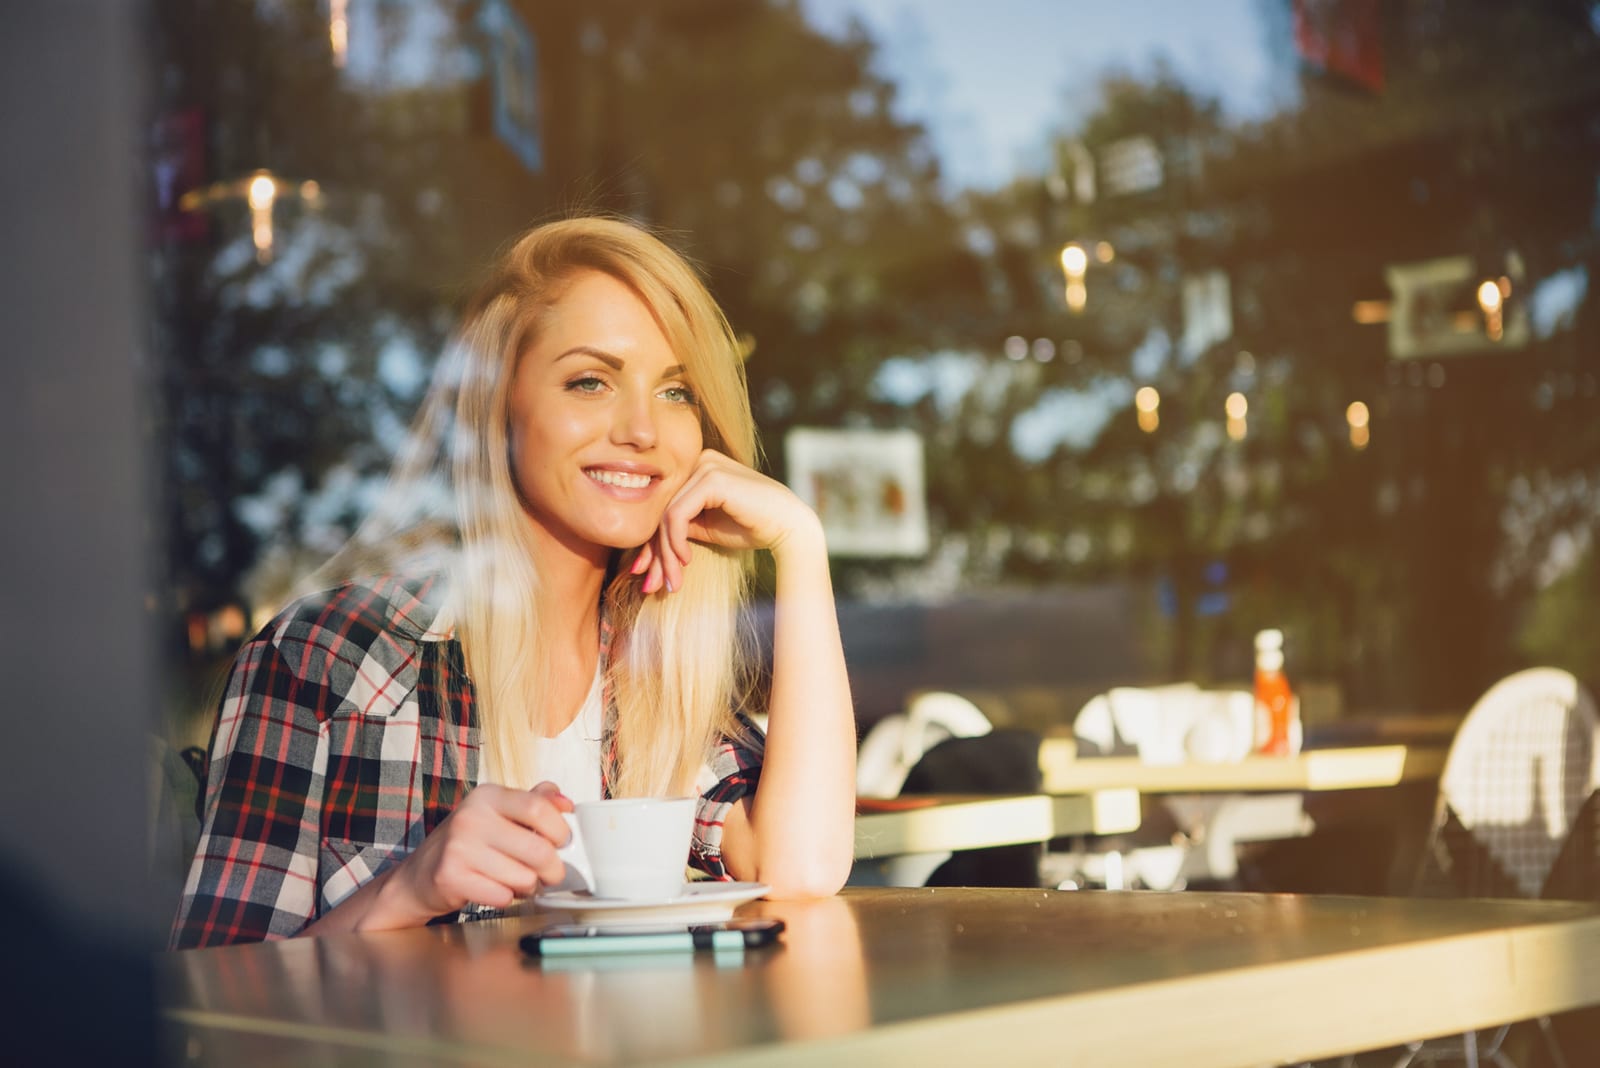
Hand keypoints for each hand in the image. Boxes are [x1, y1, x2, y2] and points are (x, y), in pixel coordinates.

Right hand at [381, 782, 573, 921]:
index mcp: (488, 796)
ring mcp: (459, 847)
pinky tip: (497, 891)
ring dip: (528, 886)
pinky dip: (507, 899)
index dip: (560, 830)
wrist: (418, 876)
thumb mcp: (498, 813)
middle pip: (538, 849)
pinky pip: (503, 896)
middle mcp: (471, 817)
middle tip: (551, 874)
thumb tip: (566, 803)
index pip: (539, 808)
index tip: (563, 842)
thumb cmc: (468, 843)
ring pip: (524, 877)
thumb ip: (534, 802)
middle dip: (553, 869)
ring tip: (516, 881)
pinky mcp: (451, 877)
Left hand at [631, 448, 822, 593]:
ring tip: (672, 581)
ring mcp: (705, 466)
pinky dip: (676, 542)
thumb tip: (644, 553)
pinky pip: (677, 514)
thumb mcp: (706, 527)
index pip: (664, 505)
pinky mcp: (711, 478)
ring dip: (665, 554)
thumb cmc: (753, 527)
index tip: (646, 574)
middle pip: (661, 509)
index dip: (652, 542)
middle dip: (654, 552)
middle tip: (652, 585)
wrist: (790, 527)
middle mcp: (699, 460)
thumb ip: (678, 528)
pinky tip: (686, 561)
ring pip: (666, 515)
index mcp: (697, 467)